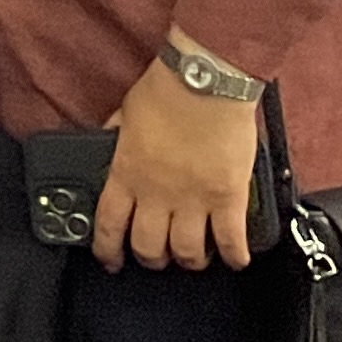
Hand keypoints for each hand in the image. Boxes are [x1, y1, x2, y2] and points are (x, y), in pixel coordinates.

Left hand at [94, 58, 261, 271]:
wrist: (206, 80)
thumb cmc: (166, 90)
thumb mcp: (125, 115)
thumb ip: (116, 138)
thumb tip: (107, 144)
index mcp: (127, 173)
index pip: (109, 225)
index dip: (108, 250)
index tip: (112, 260)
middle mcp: (157, 193)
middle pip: (149, 247)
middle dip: (152, 259)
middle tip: (157, 257)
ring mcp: (194, 198)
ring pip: (188, 252)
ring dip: (190, 260)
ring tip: (193, 257)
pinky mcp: (229, 196)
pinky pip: (231, 239)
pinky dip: (234, 256)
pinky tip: (234, 259)